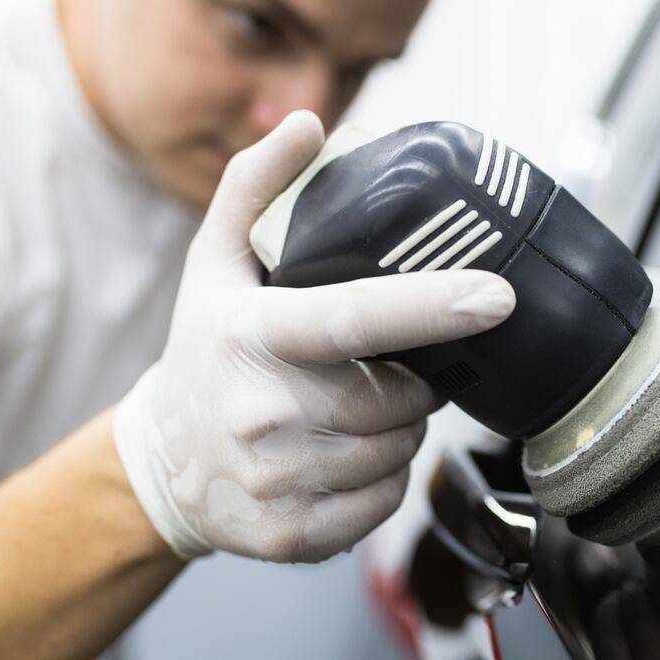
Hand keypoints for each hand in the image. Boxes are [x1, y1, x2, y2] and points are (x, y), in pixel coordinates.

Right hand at [114, 111, 515, 561]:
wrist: (161, 465)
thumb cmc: (206, 352)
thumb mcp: (214, 264)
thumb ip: (258, 187)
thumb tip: (310, 124)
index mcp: (251, 336)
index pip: (355, 317)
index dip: (432, 305)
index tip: (498, 296)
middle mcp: (260, 413)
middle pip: (400, 398)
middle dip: (412, 382)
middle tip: (380, 370)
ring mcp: (275, 481)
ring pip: (400, 452)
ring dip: (399, 429)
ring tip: (354, 410)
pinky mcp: (292, 535)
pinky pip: (386, 502)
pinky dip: (383, 478)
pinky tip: (343, 456)